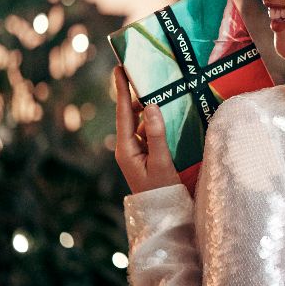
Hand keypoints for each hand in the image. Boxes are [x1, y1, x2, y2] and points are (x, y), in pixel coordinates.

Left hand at [113, 66, 180, 193]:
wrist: (164, 216)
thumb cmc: (162, 192)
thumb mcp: (162, 162)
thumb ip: (157, 134)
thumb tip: (150, 105)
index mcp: (126, 148)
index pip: (123, 113)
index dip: (122, 89)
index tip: (119, 68)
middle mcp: (128, 148)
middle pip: (130, 115)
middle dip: (135, 94)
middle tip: (143, 73)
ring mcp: (137, 152)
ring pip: (140, 123)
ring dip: (147, 107)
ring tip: (157, 88)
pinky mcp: (147, 156)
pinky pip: (149, 132)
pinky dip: (155, 121)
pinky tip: (166, 113)